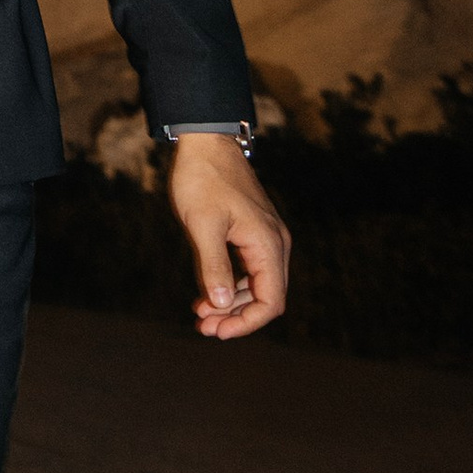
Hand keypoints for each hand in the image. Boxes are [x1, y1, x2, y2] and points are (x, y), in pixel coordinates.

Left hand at [169, 130, 289, 339]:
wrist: (205, 141)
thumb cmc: (202, 179)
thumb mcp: (202, 225)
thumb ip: (212, 267)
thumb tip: (222, 306)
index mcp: (268, 244)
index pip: (271, 301)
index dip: (247, 323)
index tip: (217, 331)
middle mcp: (273, 244)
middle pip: (265, 297)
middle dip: (235, 316)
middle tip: (201, 327)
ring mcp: (263, 237)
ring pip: (255, 285)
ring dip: (231, 303)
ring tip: (199, 315)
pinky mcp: (250, 232)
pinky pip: (246, 268)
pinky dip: (229, 285)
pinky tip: (205, 294)